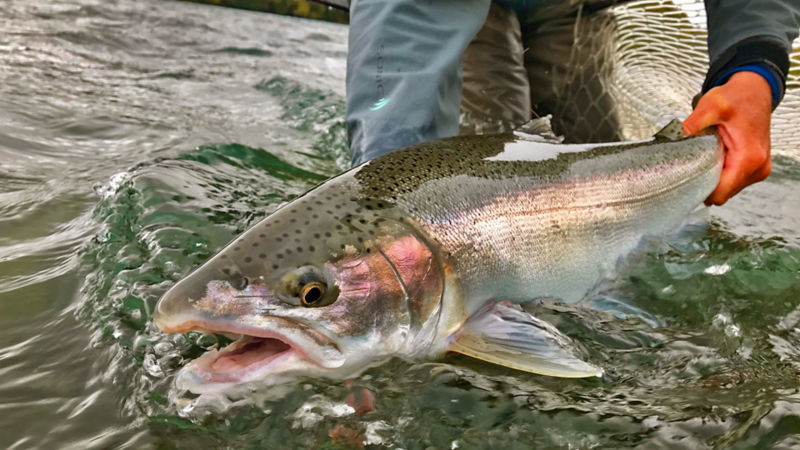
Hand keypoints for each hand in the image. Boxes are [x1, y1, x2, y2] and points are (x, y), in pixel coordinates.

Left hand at [683, 71, 772, 205]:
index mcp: (749, 158)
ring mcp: (758, 169)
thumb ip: (691, 125)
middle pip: (721, 194)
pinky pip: (731, 180)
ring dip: (711, 175)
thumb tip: (671, 142)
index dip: (698, 189)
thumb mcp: (710, 106)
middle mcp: (757, 168)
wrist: (755, 89)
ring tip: (706, 154)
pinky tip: (713, 155)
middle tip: (692, 161)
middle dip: (703, 181)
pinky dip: (719, 171)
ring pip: (725, 189)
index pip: (719, 194)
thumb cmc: (737, 97)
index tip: (683, 177)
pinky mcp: (754, 167)